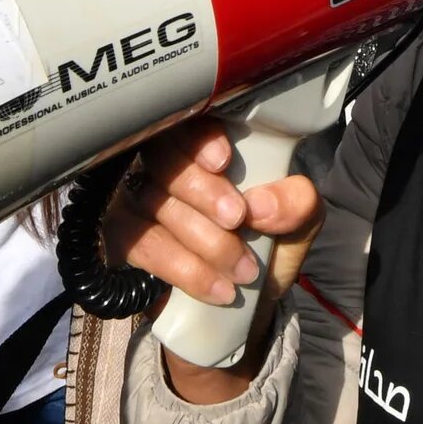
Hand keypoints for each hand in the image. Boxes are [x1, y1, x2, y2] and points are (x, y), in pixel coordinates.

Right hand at [109, 118, 323, 402]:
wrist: (249, 304)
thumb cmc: (268, 243)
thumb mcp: (299, 221)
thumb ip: (296, 202)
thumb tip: (260, 205)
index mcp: (209, 145)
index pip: (188, 119)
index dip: (198, 137)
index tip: (223, 161)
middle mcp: (168, 163)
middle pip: (164, 158)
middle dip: (202, 191)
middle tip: (237, 220)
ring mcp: (139, 198)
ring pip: (154, 203)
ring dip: (202, 240)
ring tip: (243, 270)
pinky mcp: (123, 238)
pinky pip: (141, 244)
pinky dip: (183, 268)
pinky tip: (218, 288)